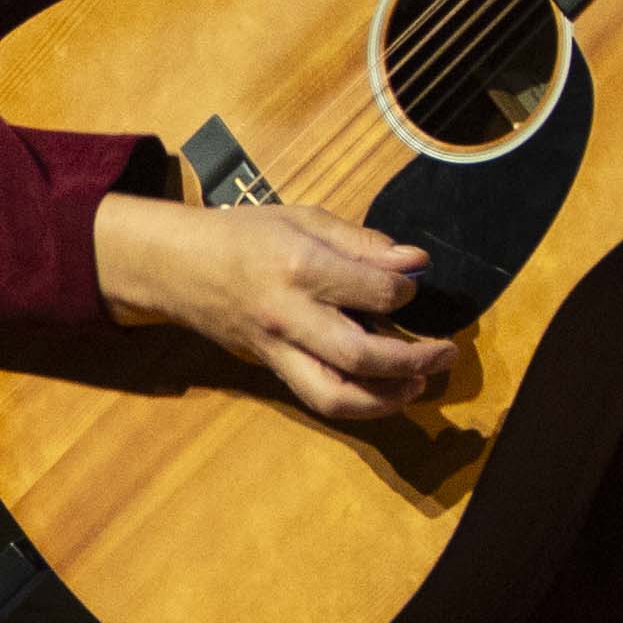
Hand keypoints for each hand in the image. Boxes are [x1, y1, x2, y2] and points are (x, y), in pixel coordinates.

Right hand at [92, 194, 456, 420]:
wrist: (176, 266)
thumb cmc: (242, 235)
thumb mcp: (301, 219)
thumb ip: (360, 242)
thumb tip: (415, 262)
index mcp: (299, 266)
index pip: (374, 292)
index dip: (404, 291)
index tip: (410, 283)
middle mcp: (288, 315)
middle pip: (360, 356)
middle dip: (414, 359)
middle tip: (446, 351)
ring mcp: (277, 349)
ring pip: (336, 396)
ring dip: (388, 399)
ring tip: (421, 383)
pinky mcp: (270, 369)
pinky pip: (319, 398)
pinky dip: (360, 403)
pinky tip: (386, 392)